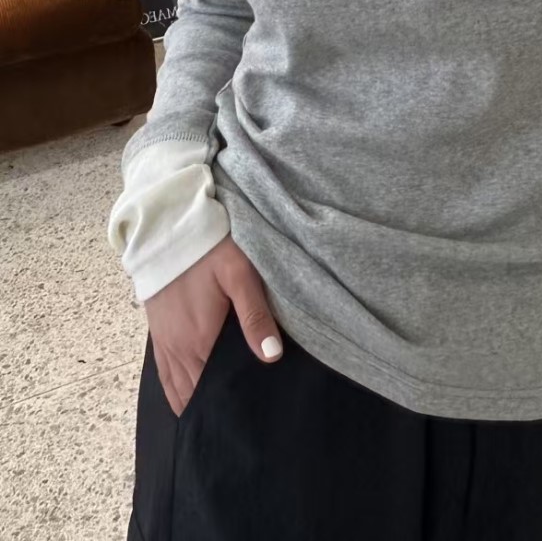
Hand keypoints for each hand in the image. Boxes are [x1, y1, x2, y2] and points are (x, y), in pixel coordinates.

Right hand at [144, 235, 282, 417]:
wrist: (167, 228)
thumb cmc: (209, 250)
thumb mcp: (239, 276)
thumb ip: (255, 316)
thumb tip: (271, 358)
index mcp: (199, 343)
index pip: (211, 392)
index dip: (227, 409)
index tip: (245, 424)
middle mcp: (178, 351)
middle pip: (194, 396)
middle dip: (213, 411)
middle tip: (238, 425)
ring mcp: (165, 344)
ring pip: (177, 389)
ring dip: (194, 404)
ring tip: (216, 419)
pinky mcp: (158, 334)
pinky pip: (165, 375)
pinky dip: (177, 391)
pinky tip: (190, 397)